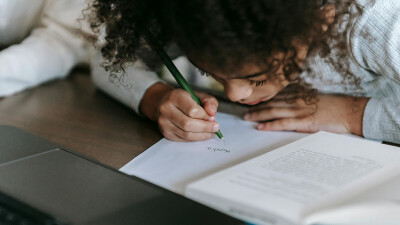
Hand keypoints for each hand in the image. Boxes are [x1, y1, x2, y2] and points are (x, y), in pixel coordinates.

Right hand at [140, 82, 219, 140]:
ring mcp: (164, 122)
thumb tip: (212, 114)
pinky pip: (182, 139)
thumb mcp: (198, 95)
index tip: (213, 118)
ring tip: (211, 133)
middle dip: (205, 128)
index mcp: (175, 96)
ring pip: (186, 134)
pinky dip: (194, 138)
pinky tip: (201, 135)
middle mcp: (166, 109)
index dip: (205, 116)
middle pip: (188, 124)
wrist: (163, 102)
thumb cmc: (183, 99)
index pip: (192, 110)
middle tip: (216, 128)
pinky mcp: (165, 132)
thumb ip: (209, 102)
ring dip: (201, 135)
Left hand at [244, 94, 368, 135]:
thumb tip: (290, 102)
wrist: (350, 111)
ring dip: (258, 115)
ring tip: (247, 118)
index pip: (276, 95)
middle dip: (256, 107)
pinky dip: (270, 125)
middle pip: (271, 103)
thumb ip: (302, 98)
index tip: (251, 100)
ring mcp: (299, 111)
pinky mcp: (304, 122)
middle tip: (243, 111)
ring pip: (273, 112)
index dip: (262, 98)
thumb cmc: (335, 105)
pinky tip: (261, 127)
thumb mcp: (316, 97)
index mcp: (300, 94)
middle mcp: (297, 100)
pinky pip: (283, 124)